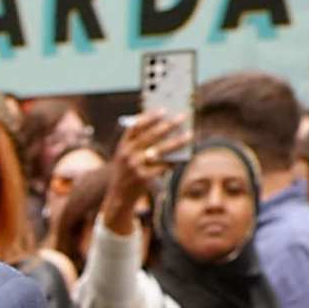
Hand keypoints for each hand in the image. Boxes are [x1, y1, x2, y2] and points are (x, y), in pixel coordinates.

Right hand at [101, 108, 178, 232]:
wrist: (119, 197)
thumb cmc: (127, 172)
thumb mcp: (126, 156)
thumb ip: (138, 142)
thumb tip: (166, 128)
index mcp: (122, 146)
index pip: (136, 127)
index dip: (150, 117)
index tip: (164, 110)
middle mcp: (127, 155)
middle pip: (151, 135)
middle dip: (168, 125)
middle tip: (182, 117)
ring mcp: (135, 167)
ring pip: (160, 150)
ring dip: (177, 141)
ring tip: (189, 134)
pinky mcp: (143, 178)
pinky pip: (163, 166)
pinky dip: (173, 160)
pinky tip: (183, 155)